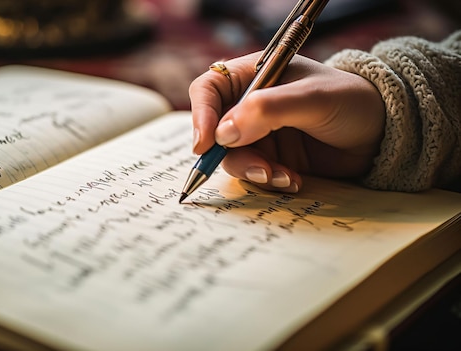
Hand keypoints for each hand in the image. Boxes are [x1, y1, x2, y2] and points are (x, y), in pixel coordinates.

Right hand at [189, 53, 385, 192]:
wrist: (382, 134)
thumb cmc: (350, 101)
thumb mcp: (312, 99)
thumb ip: (268, 110)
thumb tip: (222, 134)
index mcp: (253, 76)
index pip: (209, 90)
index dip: (201, 115)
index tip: (206, 145)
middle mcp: (250, 105)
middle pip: (216, 132)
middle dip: (234, 155)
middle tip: (262, 169)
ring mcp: (259, 134)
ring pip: (233, 157)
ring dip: (255, 172)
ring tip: (285, 177)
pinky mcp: (271, 158)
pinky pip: (254, 174)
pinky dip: (269, 180)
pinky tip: (293, 180)